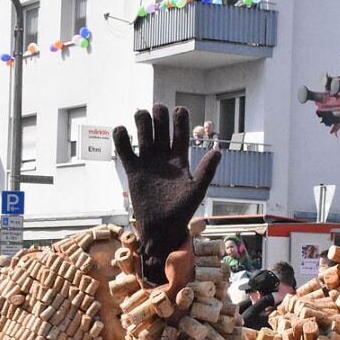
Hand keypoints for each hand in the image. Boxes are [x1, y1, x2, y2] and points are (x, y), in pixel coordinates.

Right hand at [112, 105, 221, 284]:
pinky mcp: (134, 171)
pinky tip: (121, 131)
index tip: (179, 110)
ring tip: (140, 115)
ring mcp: (148, 162)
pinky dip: (121, 139)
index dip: (180, 119)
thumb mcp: (197, 191)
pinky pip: (125, 151)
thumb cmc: (182, 211)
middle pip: (161, 128)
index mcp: (180, 159)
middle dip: (159, 116)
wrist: (161, 229)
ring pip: (143, 135)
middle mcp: (164, 157)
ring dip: (142, 122)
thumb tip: (218, 151)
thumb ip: (206, 171)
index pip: (181, 132)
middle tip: (158, 110)